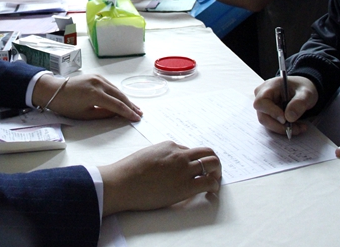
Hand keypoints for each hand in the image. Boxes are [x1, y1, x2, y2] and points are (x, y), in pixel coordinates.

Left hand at [32, 73, 141, 121]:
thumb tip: (117, 114)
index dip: (128, 112)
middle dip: (130, 105)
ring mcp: (97, 78)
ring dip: (126, 99)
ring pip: (116, 89)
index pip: (116, 105)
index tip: (136, 118)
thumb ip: (103, 114)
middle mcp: (98, 83)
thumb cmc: (67, 105)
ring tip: (134, 107)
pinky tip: (123, 99)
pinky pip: (110, 85)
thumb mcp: (85, 115)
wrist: (54, 91)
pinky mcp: (96, 76)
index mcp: (95, 94)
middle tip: (140, 113)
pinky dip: (118, 93)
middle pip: (120, 96)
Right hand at [99, 141, 221, 214]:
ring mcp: (184, 169)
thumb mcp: (146, 155)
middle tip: (212, 172)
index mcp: (169, 146)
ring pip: (213, 163)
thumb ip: (160, 157)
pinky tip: (210, 192)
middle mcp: (180, 155)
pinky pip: (209, 182)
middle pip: (207, 152)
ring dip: (217, 172)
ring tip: (214, 181)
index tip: (193, 169)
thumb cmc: (128, 172)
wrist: (121, 182)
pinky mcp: (186, 185)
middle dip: (212, 161)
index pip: (189, 150)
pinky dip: (214, 186)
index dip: (193, 161)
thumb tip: (166, 167)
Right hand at [253, 76, 317, 135]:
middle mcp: (261, 96)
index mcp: (268, 87)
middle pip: (263, 116)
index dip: (271, 112)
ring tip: (299, 127)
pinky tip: (296, 126)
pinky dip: (283, 128)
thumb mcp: (306, 93)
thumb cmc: (302, 88)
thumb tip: (289, 117)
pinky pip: (272, 124)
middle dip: (279, 126)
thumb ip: (299, 103)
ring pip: (267, 123)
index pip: (261, 102)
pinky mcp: (267, 114)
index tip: (285, 119)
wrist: (301, 91)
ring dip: (283, 128)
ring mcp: (263, 106)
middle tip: (297, 128)